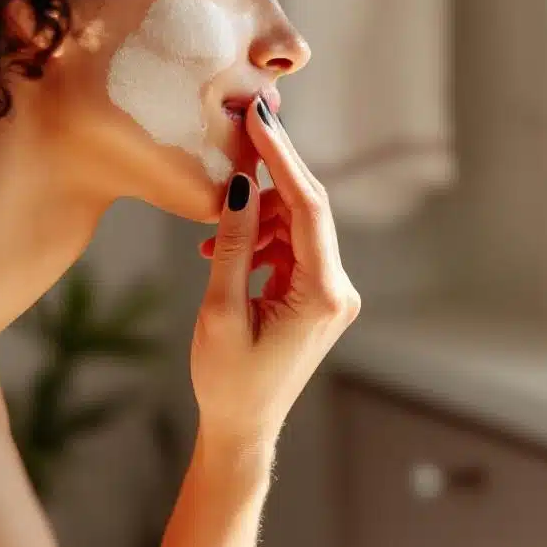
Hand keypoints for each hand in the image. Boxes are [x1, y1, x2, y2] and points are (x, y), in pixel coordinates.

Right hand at [191, 97, 359, 448]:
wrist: (243, 427)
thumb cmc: (228, 380)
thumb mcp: (221, 311)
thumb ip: (232, 245)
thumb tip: (236, 185)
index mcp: (323, 295)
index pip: (309, 208)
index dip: (283, 159)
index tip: (259, 119)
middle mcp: (338, 289)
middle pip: (309, 210)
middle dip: (272, 170)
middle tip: (242, 124)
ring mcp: (331, 292)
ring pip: (296, 226)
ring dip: (254, 217)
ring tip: (208, 242)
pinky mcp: (317, 295)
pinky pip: (290, 248)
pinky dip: (258, 240)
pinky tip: (220, 254)